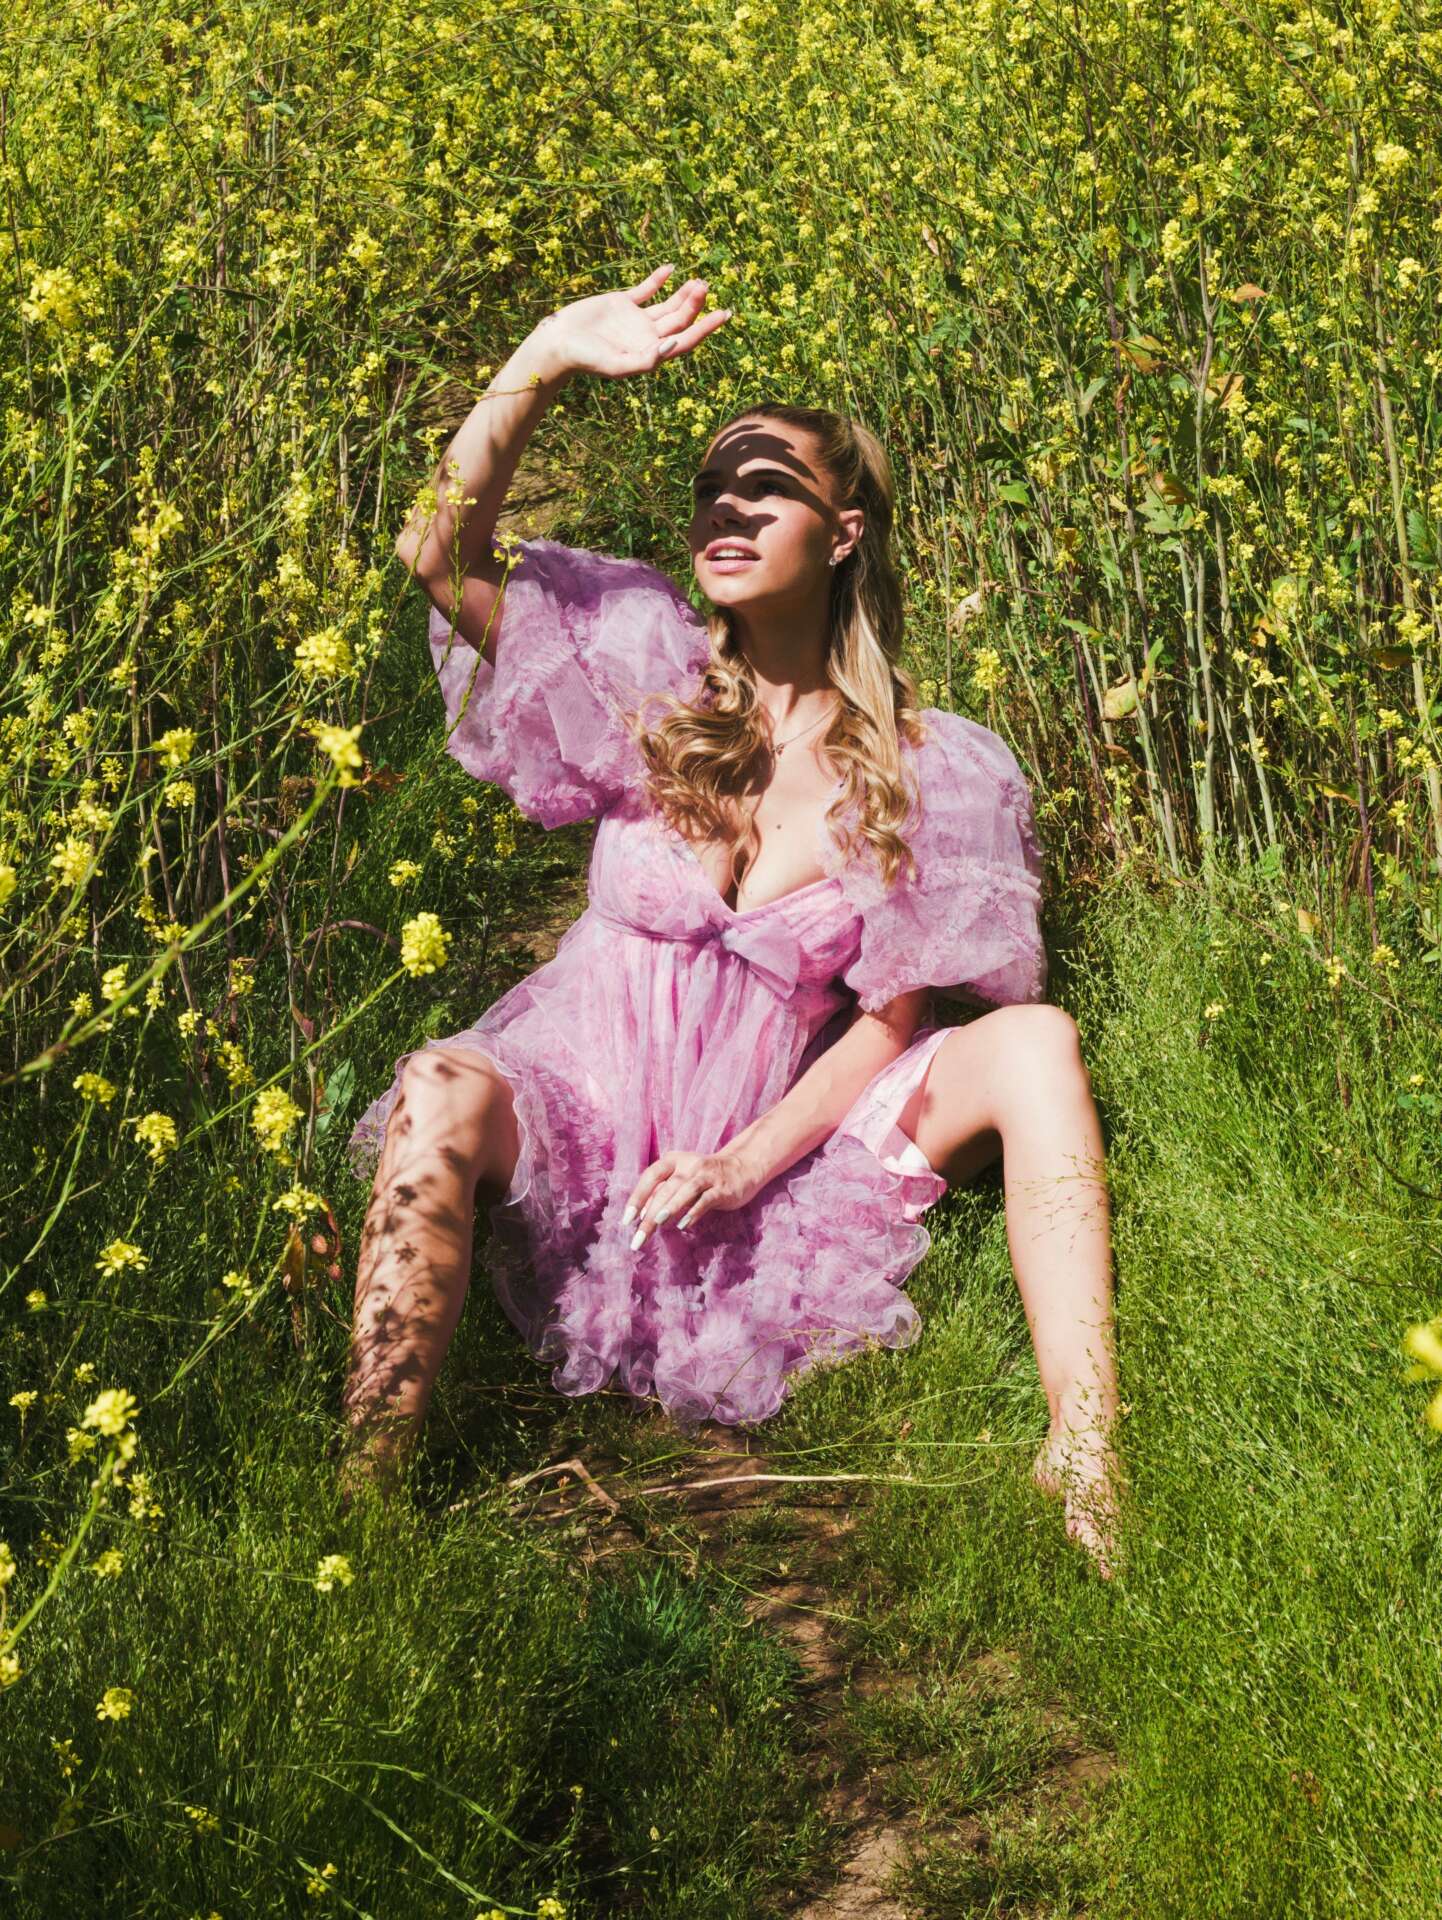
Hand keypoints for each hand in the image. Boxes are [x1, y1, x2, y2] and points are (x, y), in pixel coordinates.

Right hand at [526, 265, 730, 384]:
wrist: (558, 342)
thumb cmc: (586, 359)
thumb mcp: (617, 365)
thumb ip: (646, 360)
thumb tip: (674, 344)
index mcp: (650, 352)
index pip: (686, 340)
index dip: (706, 328)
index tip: (724, 313)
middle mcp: (647, 336)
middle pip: (680, 319)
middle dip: (695, 304)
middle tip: (705, 285)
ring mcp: (636, 319)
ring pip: (668, 304)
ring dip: (683, 293)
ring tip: (697, 280)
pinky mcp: (622, 303)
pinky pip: (645, 289)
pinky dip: (658, 279)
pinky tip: (671, 269)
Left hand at [621, 1145, 765, 1250]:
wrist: (742, 1167)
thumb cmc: (704, 1178)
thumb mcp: (681, 1181)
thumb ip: (662, 1194)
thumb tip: (642, 1216)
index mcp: (673, 1160)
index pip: (651, 1176)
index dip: (637, 1197)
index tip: (627, 1220)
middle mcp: (688, 1165)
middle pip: (665, 1189)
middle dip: (650, 1215)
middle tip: (639, 1238)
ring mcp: (707, 1176)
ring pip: (686, 1190)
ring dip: (671, 1206)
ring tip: (657, 1223)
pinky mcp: (722, 1188)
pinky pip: (706, 1199)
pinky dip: (694, 1211)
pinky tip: (683, 1225)